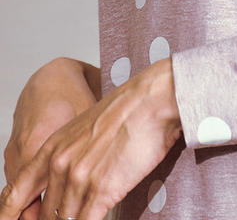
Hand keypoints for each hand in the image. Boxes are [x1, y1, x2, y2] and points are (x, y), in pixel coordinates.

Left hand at [0, 59, 181, 219]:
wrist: (152, 100)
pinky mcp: (101, 190)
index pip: (15, 193)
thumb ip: (70, 157)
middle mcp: (59, 165)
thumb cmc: (127, 111)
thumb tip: (70, 182)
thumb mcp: (85, 130)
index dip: (10, 214)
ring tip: (87, 216)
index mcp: (51, 148)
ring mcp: (79, 179)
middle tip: (69, 217)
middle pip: (44, 215)